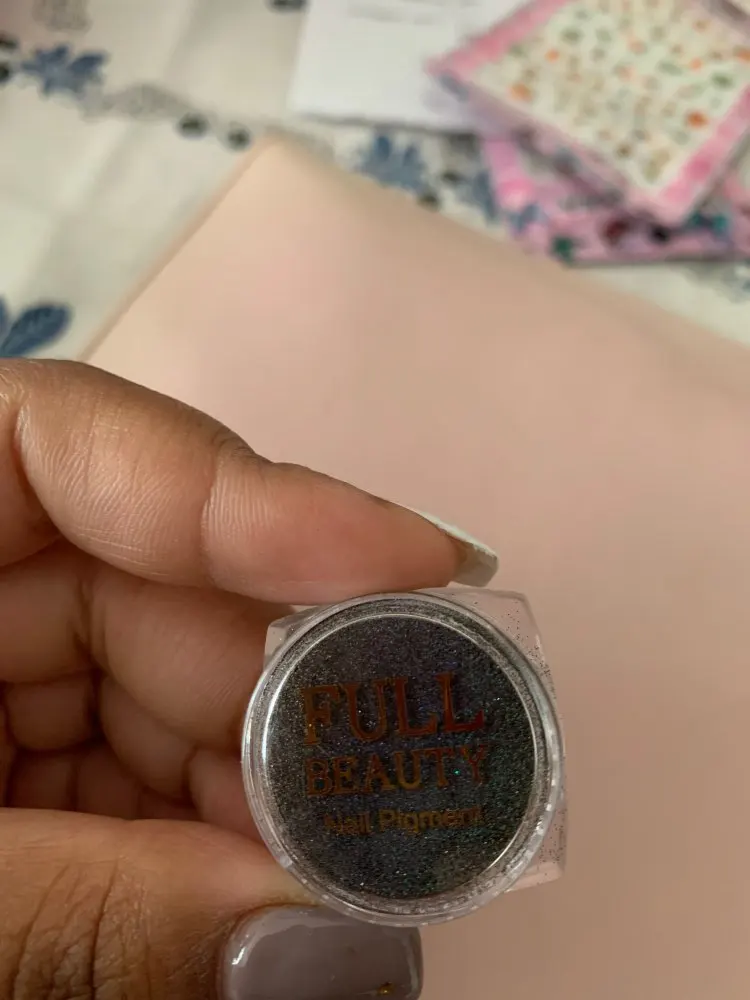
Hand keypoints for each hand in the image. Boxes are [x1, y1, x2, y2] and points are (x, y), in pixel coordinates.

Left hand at [0, 360, 470, 999]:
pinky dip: (205, 830)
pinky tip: (263, 888)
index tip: (409, 564)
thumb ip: (98, 911)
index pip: (68, 442)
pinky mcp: (17, 749)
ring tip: (342, 871)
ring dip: (263, 783)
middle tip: (402, 786)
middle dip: (282, 693)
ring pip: (170, 685)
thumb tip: (332, 950)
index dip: (248, 489)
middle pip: (158, 584)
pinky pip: (138, 762)